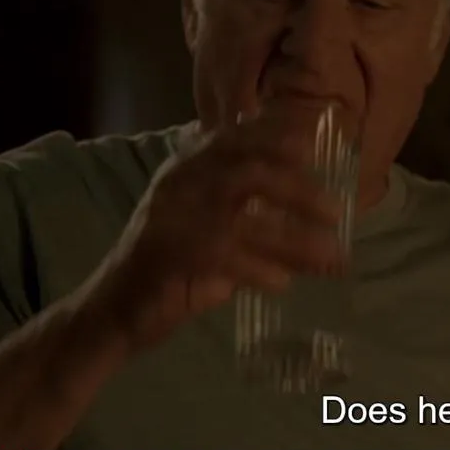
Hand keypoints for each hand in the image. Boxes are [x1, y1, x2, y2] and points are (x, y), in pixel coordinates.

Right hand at [81, 103, 344, 352]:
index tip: (316, 143)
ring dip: (294, 236)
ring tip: (330, 254)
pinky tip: (283, 283)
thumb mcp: (212, 227)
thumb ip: (254, 212)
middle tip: (336, 210)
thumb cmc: (172, 267)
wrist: (113, 312)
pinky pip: (226, 257)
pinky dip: (260, 270)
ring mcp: (173, 219)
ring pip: (244, 217)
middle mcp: (179, 185)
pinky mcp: (171, 258)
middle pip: (249, 171)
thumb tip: (319, 212)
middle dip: (298, 187)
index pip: (236, 139)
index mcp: (186, 169)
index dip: (279, 137)